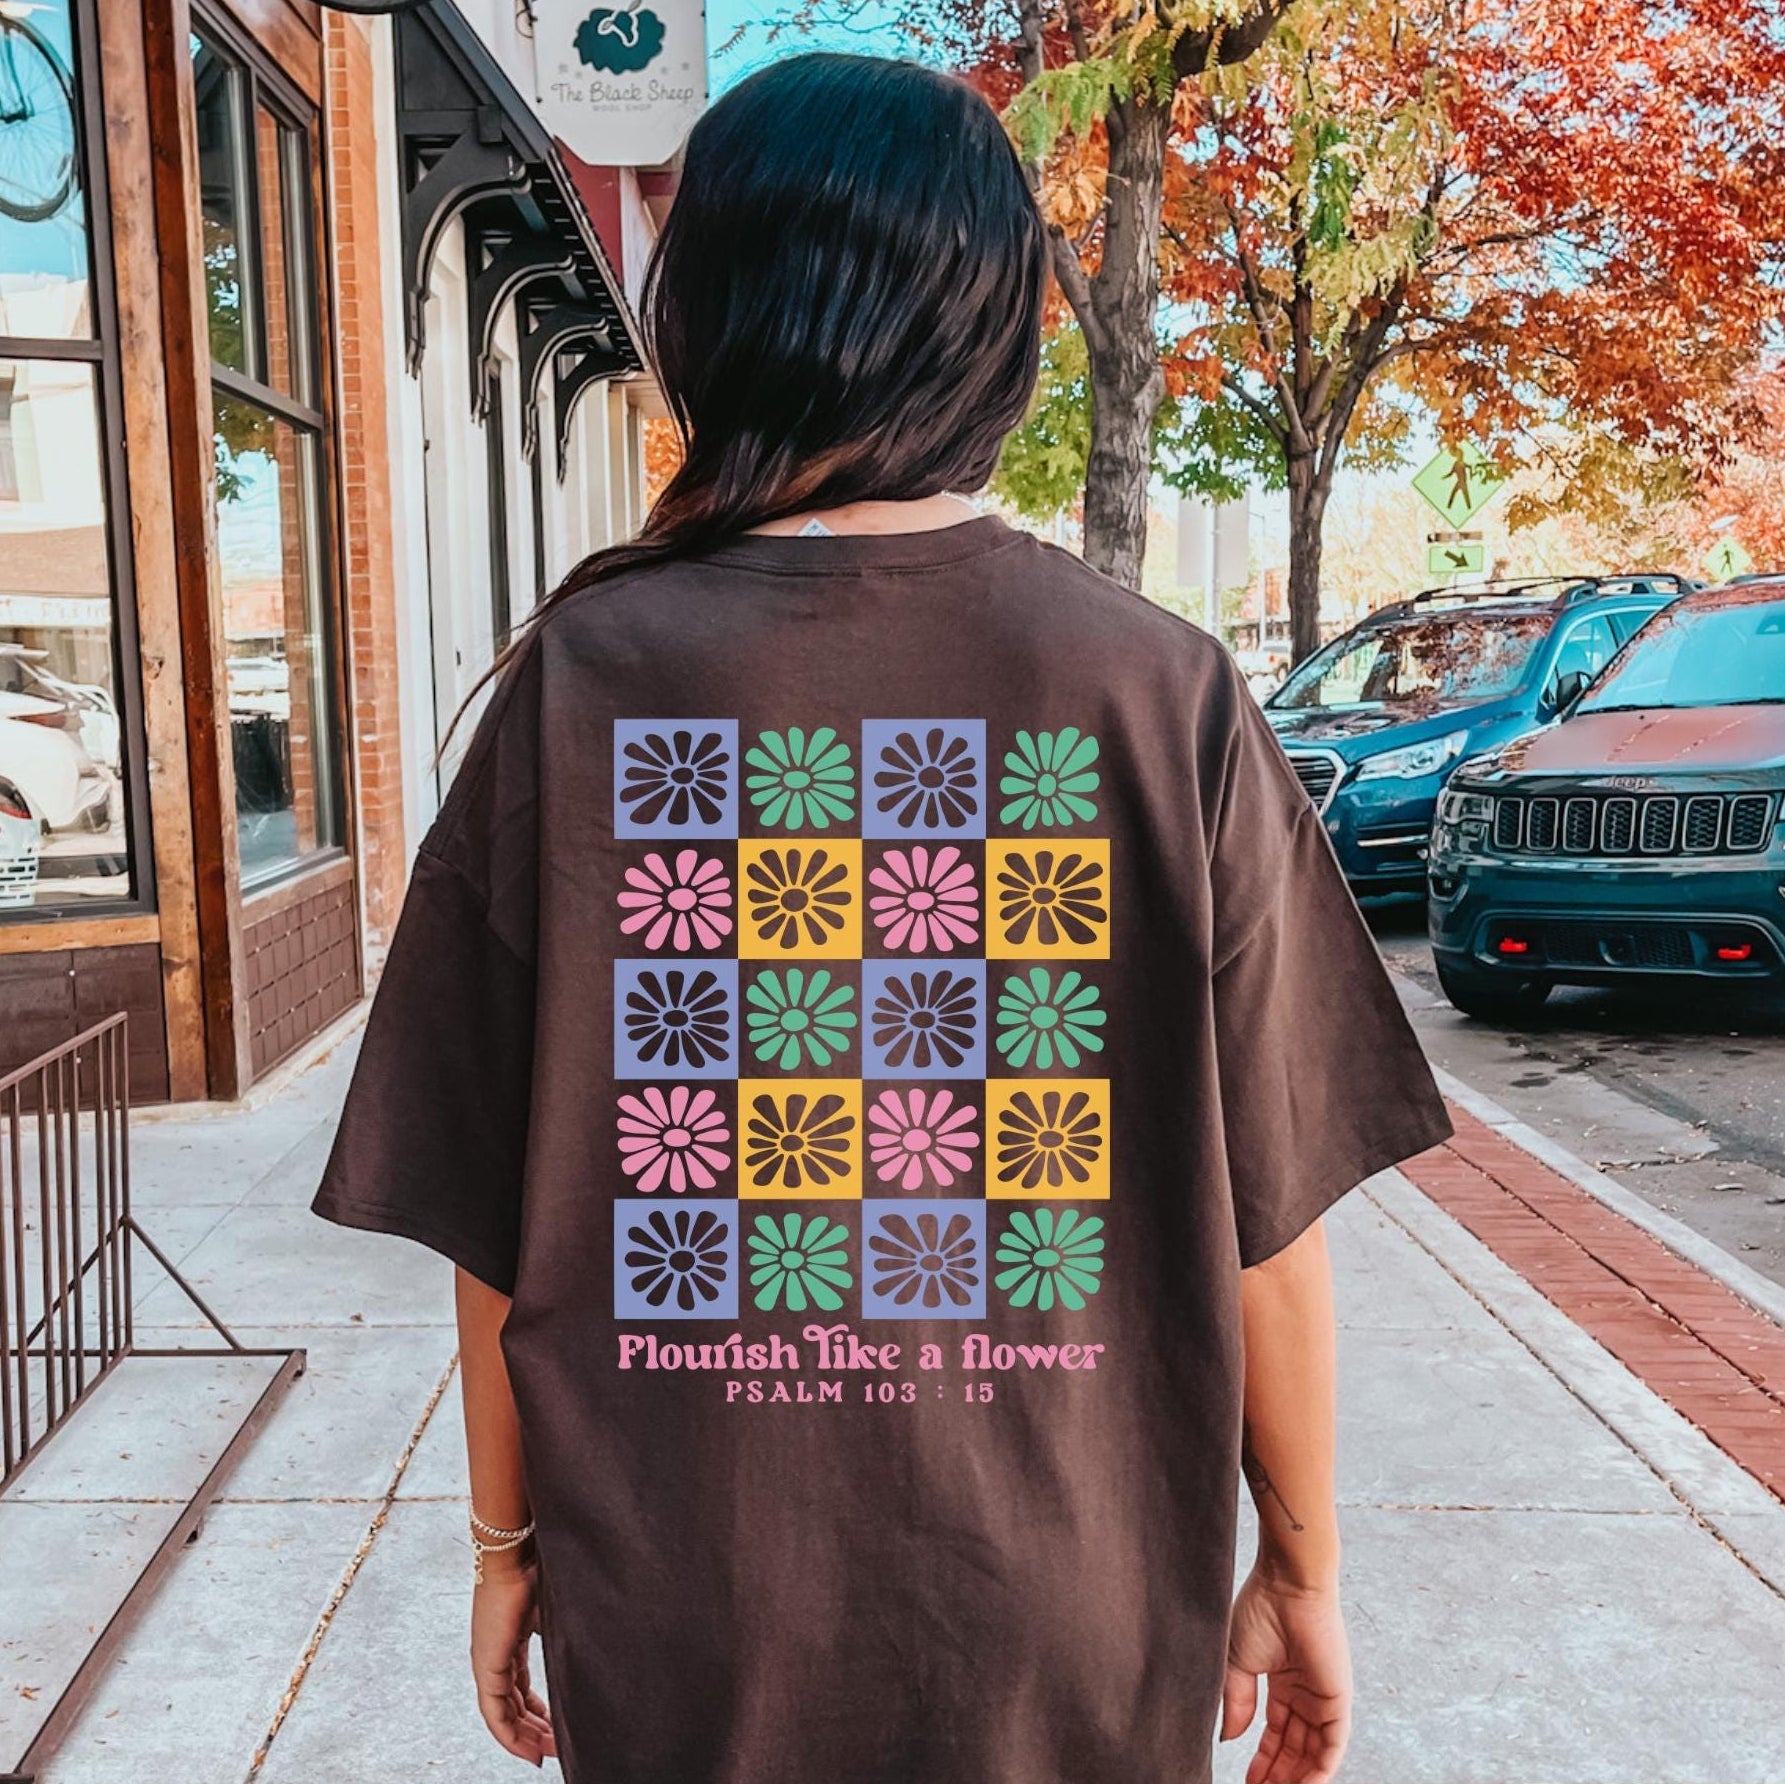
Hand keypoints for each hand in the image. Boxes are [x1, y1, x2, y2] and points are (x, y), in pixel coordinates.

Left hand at [471, 1558, 555, 1765]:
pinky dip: (509, 1735)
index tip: (557, 1729)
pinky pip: (494, 1712)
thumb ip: (566, 1633)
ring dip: (524, 1737)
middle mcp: (495, 1654)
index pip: (522, 1687)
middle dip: (534, 1731)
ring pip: (502, 1714)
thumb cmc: (539, 1570)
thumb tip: (593, 1647)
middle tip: (556, 1748)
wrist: (518, 1551)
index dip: (538, 1712)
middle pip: (512, 1706)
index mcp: (512, 1640)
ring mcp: (488, 1660)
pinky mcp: (486, 1663)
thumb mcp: (557, 1610)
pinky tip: (527, 1749)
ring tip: (546, 1754)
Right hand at [1221, 1567, 1351, 1783]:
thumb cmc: (1260, 1610)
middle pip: (1293, 1748)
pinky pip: (1331, 1747)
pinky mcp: (1337, 1701)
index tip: (1246, 1782)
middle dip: (1277, 1776)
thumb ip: (1235, 1702)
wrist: (1286, 1585)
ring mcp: (1321, 1698)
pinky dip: (1318, 1771)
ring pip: (1311, 1753)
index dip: (1261, 1760)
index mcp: (1281, 1682)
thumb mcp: (1236, 1662)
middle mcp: (1304, 1694)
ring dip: (1294, 1779)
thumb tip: (1230, 1740)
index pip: (1274, 1734)